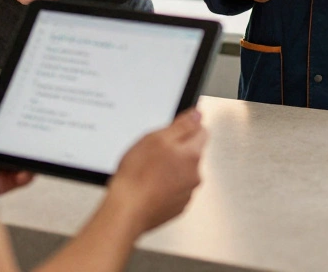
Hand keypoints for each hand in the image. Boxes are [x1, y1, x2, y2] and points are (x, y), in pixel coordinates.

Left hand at [0, 75, 34, 194]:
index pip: (2, 119)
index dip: (16, 113)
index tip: (27, 105)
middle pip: (16, 136)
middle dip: (28, 133)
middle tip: (35, 128)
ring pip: (22, 156)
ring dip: (30, 154)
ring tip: (32, 150)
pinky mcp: (0, 183)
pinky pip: (21, 177)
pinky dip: (26, 174)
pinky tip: (24, 170)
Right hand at [106, 109, 208, 232]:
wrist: (127, 212)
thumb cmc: (137, 177)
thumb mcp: (156, 139)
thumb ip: (182, 125)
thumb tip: (197, 115)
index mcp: (192, 155)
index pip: (201, 132)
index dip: (186, 126)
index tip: (173, 128)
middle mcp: (194, 176)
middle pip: (191, 153)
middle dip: (176, 150)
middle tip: (153, 152)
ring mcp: (186, 193)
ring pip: (182, 173)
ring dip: (170, 169)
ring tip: (147, 172)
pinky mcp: (176, 207)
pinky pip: (174, 190)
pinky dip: (164, 186)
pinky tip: (148, 186)